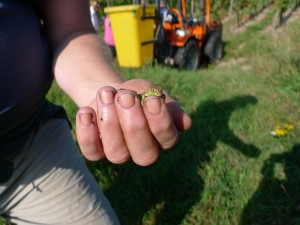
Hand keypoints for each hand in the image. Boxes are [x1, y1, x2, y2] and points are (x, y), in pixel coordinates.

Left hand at [75, 79, 191, 165]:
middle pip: (144, 155)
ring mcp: (120, 154)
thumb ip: (169, 106)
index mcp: (163, 138)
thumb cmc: (137, 93)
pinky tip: (87, 111)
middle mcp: (143, 151)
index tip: (151, 98)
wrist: (112, 92)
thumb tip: (185, 123)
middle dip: (134, 124)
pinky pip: (92, 153)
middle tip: (125, 96)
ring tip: (106, 94)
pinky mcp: (98, 152)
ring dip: (110, 123)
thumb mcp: (153, 92)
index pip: (167, 139)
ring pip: (117, 154)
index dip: (159, 121)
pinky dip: (87, 133)